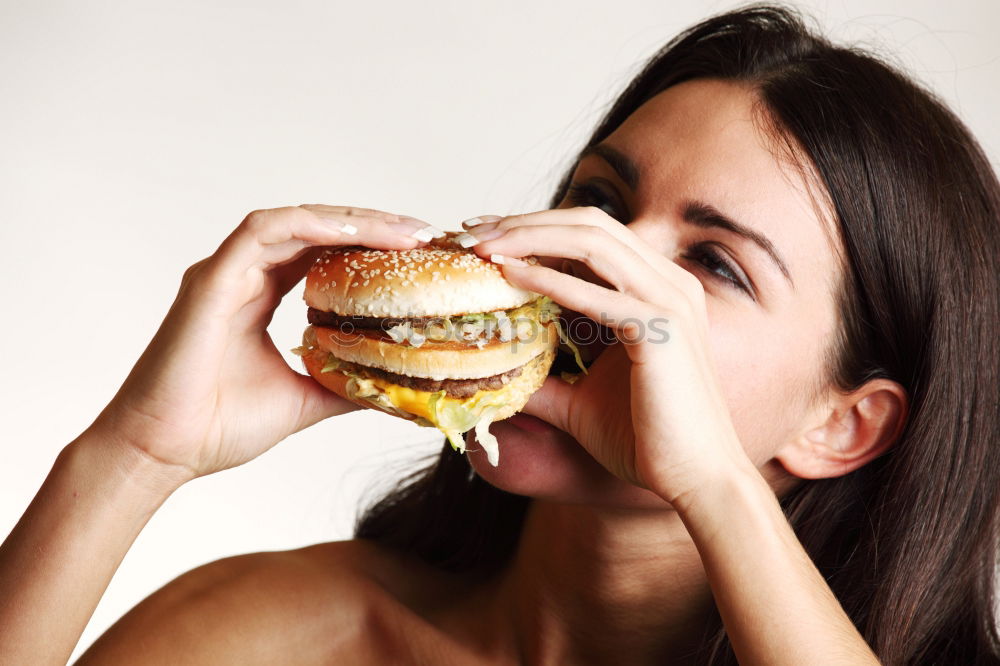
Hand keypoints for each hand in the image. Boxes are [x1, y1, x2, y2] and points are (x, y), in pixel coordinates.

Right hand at [87, 205, 436, 480]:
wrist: (162, 453)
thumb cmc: (218, 427)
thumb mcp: (305, 398)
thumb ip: (344, 383)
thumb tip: (393, 386)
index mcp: (260, 296)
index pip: (324, 254)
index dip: (371, 247)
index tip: (420, 256)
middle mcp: (244, 275)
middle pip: (318, 230)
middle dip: (375, 228)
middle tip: (426, 235)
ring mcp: (225, 272)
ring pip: (298, 222)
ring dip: (354, 221)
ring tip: (405, 232)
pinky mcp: (210, 279)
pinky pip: (265, 231)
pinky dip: (311, 225)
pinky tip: (354, 231)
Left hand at [467, 206, 754, 504]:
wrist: (695, 480)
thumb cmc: (646, 439)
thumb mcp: (578, 399)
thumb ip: (541, 378)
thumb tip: (491, 377)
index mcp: (656, 288)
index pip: (590, 235)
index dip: (535, 227)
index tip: (482, 235)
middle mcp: (668, 282)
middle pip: (588, 223)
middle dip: (524, 222)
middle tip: (468, 230)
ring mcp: (669, 300)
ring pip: (591, 241)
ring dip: (529, 237)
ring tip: (480, 245)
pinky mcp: (661, 328)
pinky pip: (595, 292)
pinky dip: (548, 279)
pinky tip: (507, 275)